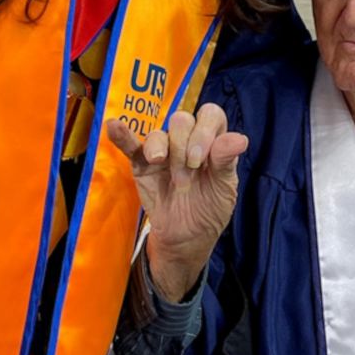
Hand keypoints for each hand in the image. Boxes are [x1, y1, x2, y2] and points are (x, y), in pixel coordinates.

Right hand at [105, 106, 246, 301]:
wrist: (185, 239)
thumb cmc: (209, 209)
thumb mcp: (223, 189)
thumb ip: (226, 162)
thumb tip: (241, 139)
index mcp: (212, 141)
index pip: (210, 115)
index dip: (206, 129)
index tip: (202, 157)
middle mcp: (187, 140)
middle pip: (182, 119)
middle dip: (184, 142)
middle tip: (188, 168)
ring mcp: (163, 150)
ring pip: (158, 133)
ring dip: (160, 145)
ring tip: (160, 162)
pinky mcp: (141, 164)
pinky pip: (131, 145)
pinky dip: (122, 135)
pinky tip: (114, 126)